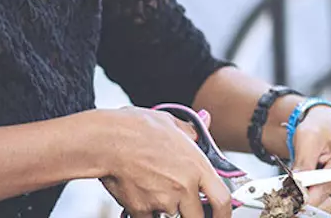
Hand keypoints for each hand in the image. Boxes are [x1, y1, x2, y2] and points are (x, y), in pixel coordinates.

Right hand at [95, 107, 232, 217]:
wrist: (105, 140)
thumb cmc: (135, 128)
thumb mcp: (170, 123)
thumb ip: (191, 131)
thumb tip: (203, 123)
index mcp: (197, 165)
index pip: (222, 200)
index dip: (225, 214)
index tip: (222, 216)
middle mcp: (184, 186)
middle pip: (197, 217)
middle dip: (192, 215)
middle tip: (184, 207)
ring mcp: (163, 200)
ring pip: (171, 216)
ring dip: (166, 208)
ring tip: (154, 187)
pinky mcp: (142, 210)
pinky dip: (145, 211)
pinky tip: (138, 192)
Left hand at [291, 107, 330, 215]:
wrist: (324, 126)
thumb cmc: (319, 128)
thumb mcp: (308, 137)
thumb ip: (304, 161)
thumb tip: (297, 186)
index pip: (328, 186)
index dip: (307, 195)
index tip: (290, 200)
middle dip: (307, 204)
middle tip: (287, 202)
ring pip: (330, 211)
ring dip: (311, 209)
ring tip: (293, 201)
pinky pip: (329, 212)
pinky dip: (314, 209)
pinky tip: (301, 201)